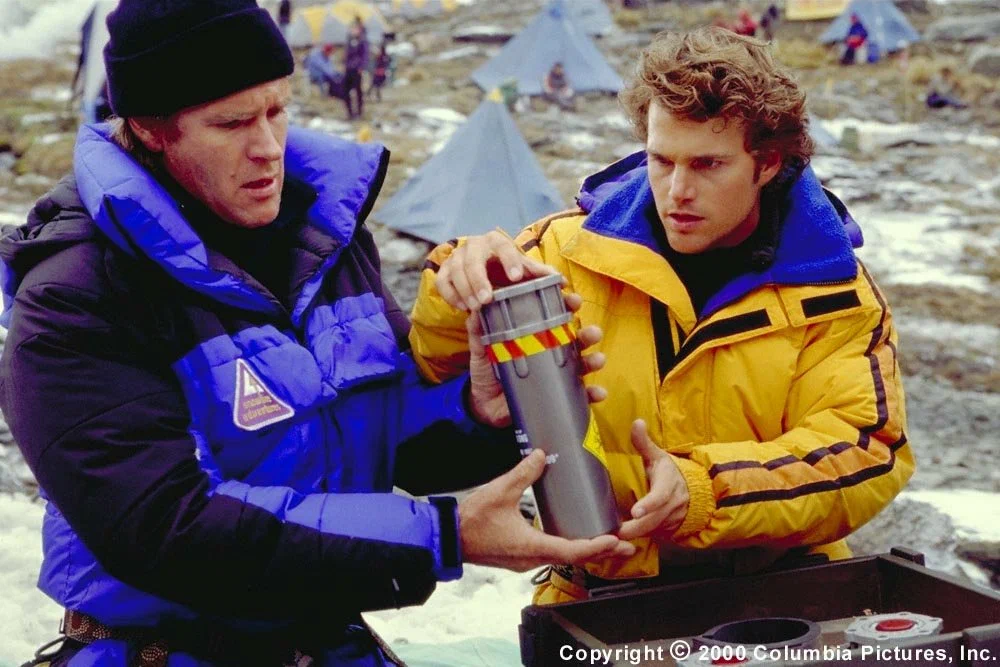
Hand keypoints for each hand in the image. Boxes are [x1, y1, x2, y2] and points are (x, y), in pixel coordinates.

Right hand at [435, 230, 555, 311]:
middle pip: (473, 258)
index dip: (510, 260)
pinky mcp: (444, 271)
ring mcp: (456, 257)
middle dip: (479, 279)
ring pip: (455, 270)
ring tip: (476, 307)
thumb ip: (540, 275)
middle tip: (487, 300)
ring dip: (465, 289)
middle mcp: (474, 245)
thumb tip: (562, 282)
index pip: (504, 246)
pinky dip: (450, 294)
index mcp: (497, 242)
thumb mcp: (523, 271)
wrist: (482, 269)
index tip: (517, 278)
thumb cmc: (507, 270)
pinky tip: (461, 307)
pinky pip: (442, 281)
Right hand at [459, 450, 635, 570]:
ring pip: (564, 558)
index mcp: (531, 546)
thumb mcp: (499, 491)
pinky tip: (576, 538)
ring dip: (588, 551)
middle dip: (602, 552)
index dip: (596, 546)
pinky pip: (552, 555)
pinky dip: (571, 549)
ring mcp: (525, 559)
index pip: (572, 551)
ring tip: (608, 543)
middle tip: (626, 545)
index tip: (615, 540)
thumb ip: (523, 473)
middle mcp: (531, 557)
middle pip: (574, 559)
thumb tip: (541, 454)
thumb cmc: (471, 520)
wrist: (448, 537)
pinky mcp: (519, 556)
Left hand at [466, 292, 607, 426]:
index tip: (573, 299)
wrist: (484, 406)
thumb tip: (477, 308)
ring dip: (594, 361)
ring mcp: (558, 375)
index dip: (567, 306)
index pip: (556, 317)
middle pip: (576, 339)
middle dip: (588, 334)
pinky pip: (580, 395)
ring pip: (583, 364)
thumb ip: (478, 330)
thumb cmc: (487, 371)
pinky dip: (592, 394)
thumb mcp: (481, 348)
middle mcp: (553, 353)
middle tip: (593, 332)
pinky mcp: (560, 396)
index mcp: (538, 337)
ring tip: (598, 360)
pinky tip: (598, 393)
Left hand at [617, 419, 689, 542]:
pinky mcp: (667, 530)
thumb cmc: (669, 472)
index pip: (660, 496)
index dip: (649, 504)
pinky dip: (638, 539)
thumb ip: (644, 442)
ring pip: (651, 531)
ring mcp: (670, 520)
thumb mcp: (658, 456)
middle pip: (653, 521)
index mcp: (668, 485)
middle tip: (614, 533)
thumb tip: (637, 422)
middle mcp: (671, 505)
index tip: (635, 511)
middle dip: (634, 528)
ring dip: (633, 536)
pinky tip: (619, 541)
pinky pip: (651, 536)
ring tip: (612, 539)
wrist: (695, 492)